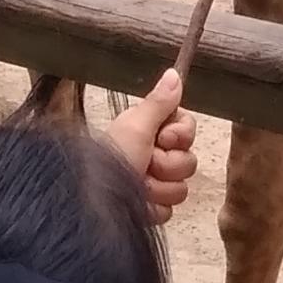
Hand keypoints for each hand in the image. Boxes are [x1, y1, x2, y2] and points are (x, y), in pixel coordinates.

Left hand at [104, 68, 196, 222]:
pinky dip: (153, 208)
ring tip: (137, 186)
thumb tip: (174, 72)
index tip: (163, 138)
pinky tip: (138, 204)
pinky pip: (169, 210)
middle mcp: (153, 156)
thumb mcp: (136, 127)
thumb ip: (159, 103)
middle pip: (188, 161)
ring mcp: (153, 185)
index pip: (187, 129)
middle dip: (168, 166)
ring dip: (159, 188)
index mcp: (149, 131)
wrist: (94, 204)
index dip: (180, 135)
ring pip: (181, 188)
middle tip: (146, 164)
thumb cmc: (112, 159)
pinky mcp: (150, 209)